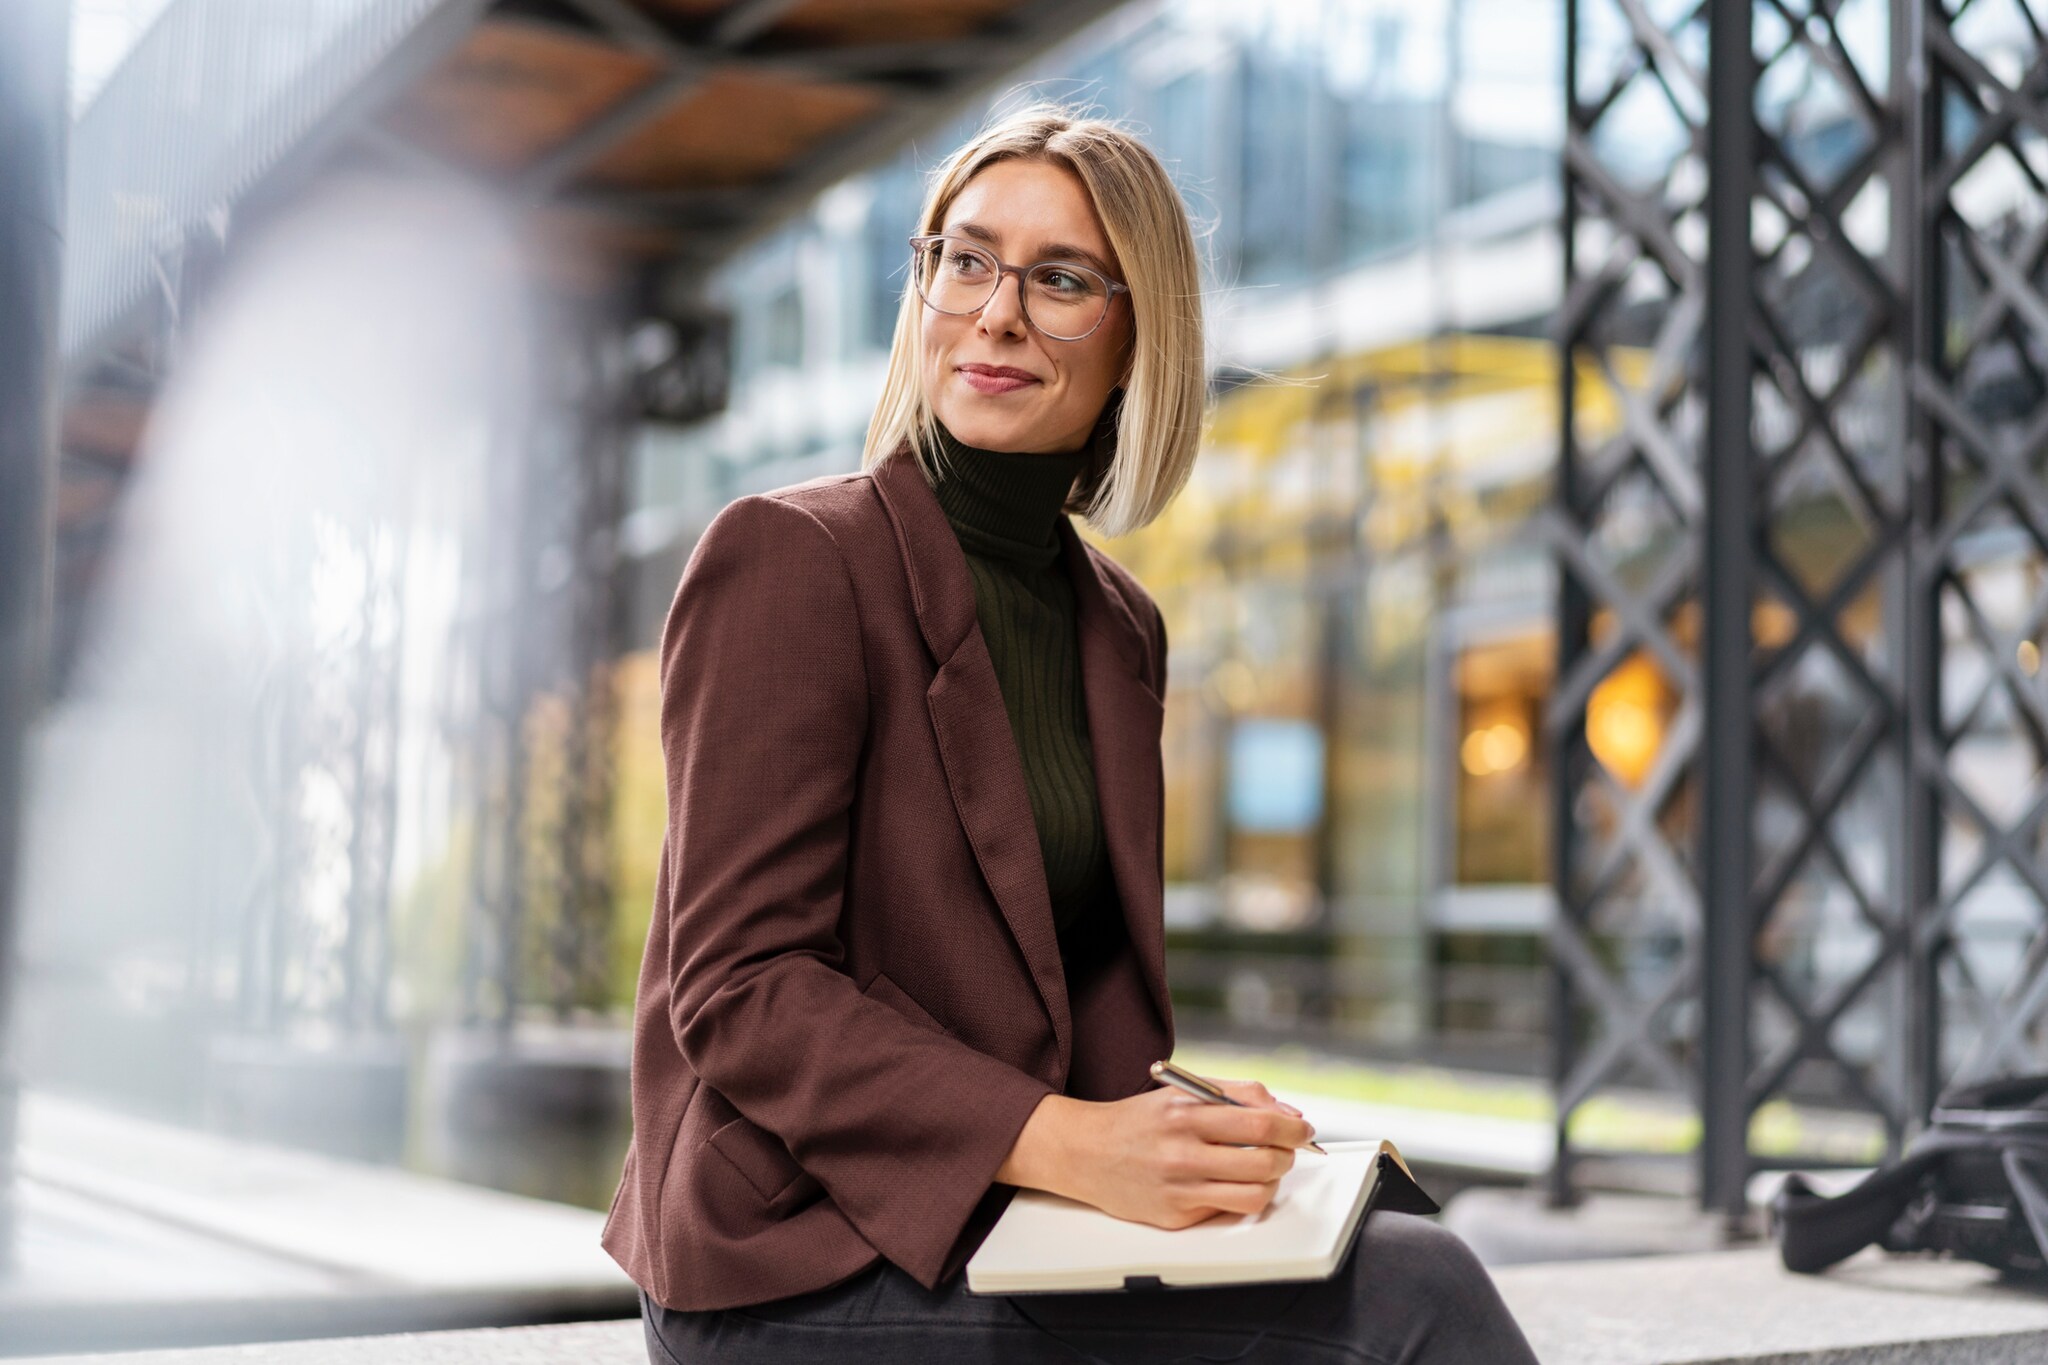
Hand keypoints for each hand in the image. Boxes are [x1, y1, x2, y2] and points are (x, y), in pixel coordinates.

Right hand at [994, 1079, 1316, 1229]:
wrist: (1083, 1153)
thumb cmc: (1137, 1120)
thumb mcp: (1182, 1092)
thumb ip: (1236, 1095)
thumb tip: (1287, 1114)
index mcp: (1185, 1114)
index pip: (1261, 1123)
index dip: (1293, 1128)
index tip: (1303, 1128)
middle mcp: (1182, 1153)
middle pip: (1265, 1162)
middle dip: (1286, 1155)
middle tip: (1284, 1150)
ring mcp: (1179, 1189)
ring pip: (1255, 1195)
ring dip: (1269, 1182)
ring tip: (1260, 1169)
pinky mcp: (1175, 1217)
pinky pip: (1227, 1212)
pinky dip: (1237, 1197)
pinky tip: (1226, 1183)